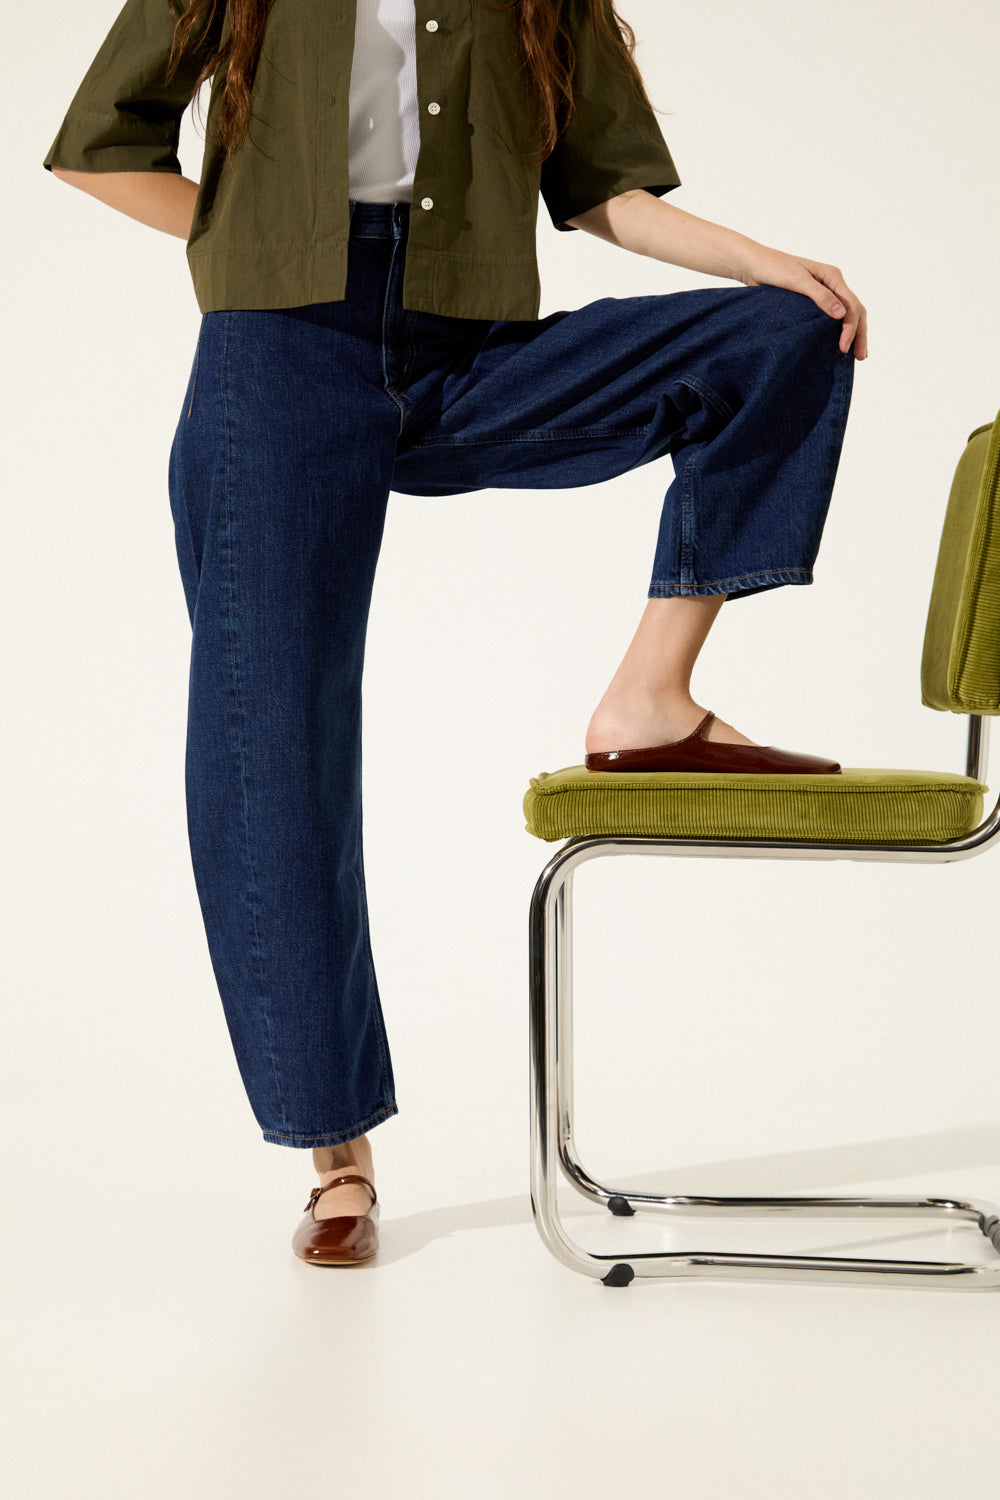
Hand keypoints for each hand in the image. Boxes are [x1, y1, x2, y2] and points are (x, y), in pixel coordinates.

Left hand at [738, 244, 867, 359]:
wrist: (755, 265)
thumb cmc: (774, 269)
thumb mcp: (797, 281)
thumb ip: (820, 296)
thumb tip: (841, 314)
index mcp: (832, 276)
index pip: (852, 305)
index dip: (851, 328)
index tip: (843, 348)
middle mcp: (832, 284)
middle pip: (855, 310)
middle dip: (859, 333)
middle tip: (860, 357)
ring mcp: (824, 292)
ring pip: (847, 314)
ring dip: (853, 332)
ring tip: (855, 354)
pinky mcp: (813, 301)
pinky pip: (832, 316)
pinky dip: (839, 330)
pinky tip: (838, 343)